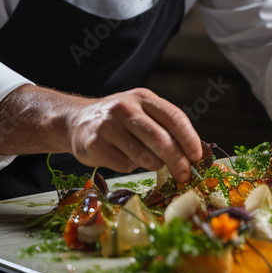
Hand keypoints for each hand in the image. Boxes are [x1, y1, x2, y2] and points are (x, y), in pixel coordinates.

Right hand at [67, 87, 203, 181]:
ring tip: (149, 161)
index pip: (174, 117)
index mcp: (142, 98)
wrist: (74, 120)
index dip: (189, 139)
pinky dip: (131, 167)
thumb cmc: (117, 120)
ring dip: (153, 165)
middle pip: (161, 139)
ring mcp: (108, 126)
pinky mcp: (94, 144)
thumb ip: (162, 126)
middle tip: (184, 175)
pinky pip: (124, 165)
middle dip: (177, 161)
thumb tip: (190, 154)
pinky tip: (124, 158)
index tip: (197, 157)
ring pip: (144, 156)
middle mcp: (125, 108)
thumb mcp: (140, 111)